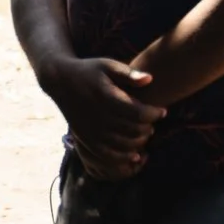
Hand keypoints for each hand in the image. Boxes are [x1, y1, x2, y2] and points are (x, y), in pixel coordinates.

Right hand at [42, 57, 163, 181]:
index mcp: (105, 97)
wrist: (60, 81)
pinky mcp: (85, 139)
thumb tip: (150, 79)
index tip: (163, 111)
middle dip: (148, 128)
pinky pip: (107, 156)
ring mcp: (90, 130)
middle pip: (132, 131)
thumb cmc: (89, 71)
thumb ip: (128, 73)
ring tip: (144, 134)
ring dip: (139, 143)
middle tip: (153, 122)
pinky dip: (123, 158)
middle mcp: (97, 116)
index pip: (137, 113)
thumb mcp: (107, 65)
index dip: (154, 114)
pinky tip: (133, 152)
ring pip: (122, 146)